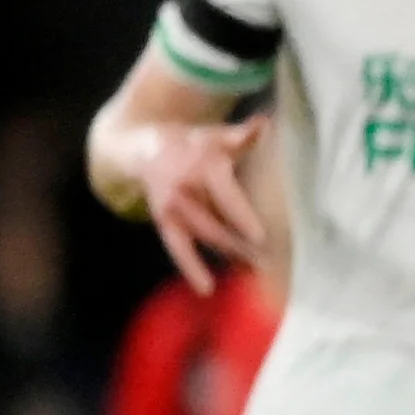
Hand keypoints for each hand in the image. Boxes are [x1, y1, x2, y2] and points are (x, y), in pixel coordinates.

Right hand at [122, 118, 267, 294]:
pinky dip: (191, 268)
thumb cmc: (194, 142)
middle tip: (270, 263)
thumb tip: (264, 124)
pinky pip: (177, 248)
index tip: (261, 237)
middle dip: (242, 245)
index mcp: (203, 167)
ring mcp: (173, 208)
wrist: (144, 147)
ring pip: (204, 237)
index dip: (241, 217)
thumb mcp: (216, 135)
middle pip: (217, 223)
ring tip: (255, 274)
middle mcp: (185, 190)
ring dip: (229, 256)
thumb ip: (243, 135)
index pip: (226, 196)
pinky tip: (206, 290)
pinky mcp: (164, 222)